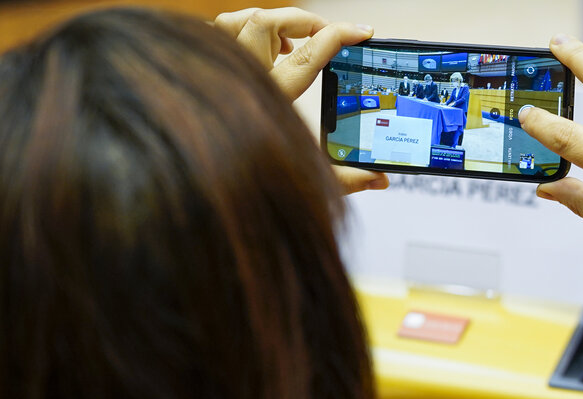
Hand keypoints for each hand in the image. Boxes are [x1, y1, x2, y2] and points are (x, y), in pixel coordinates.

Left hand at [215, 8, 387, 194]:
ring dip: (269, 21)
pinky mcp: (201, 73)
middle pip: (267, 23)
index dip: (339, 36)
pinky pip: (218, 33)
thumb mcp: (303, 181)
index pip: (308, 56)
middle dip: (303, 20)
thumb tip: (379, 181)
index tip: (361, 32)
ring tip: (290, 39)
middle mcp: (238, 81)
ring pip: (238, 20)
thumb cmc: (245, 184)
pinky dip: (242, 30)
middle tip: (326, 32)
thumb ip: (343, 178)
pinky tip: (259, 50)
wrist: (202, 193)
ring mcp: (216, 73)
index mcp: (268, 103)